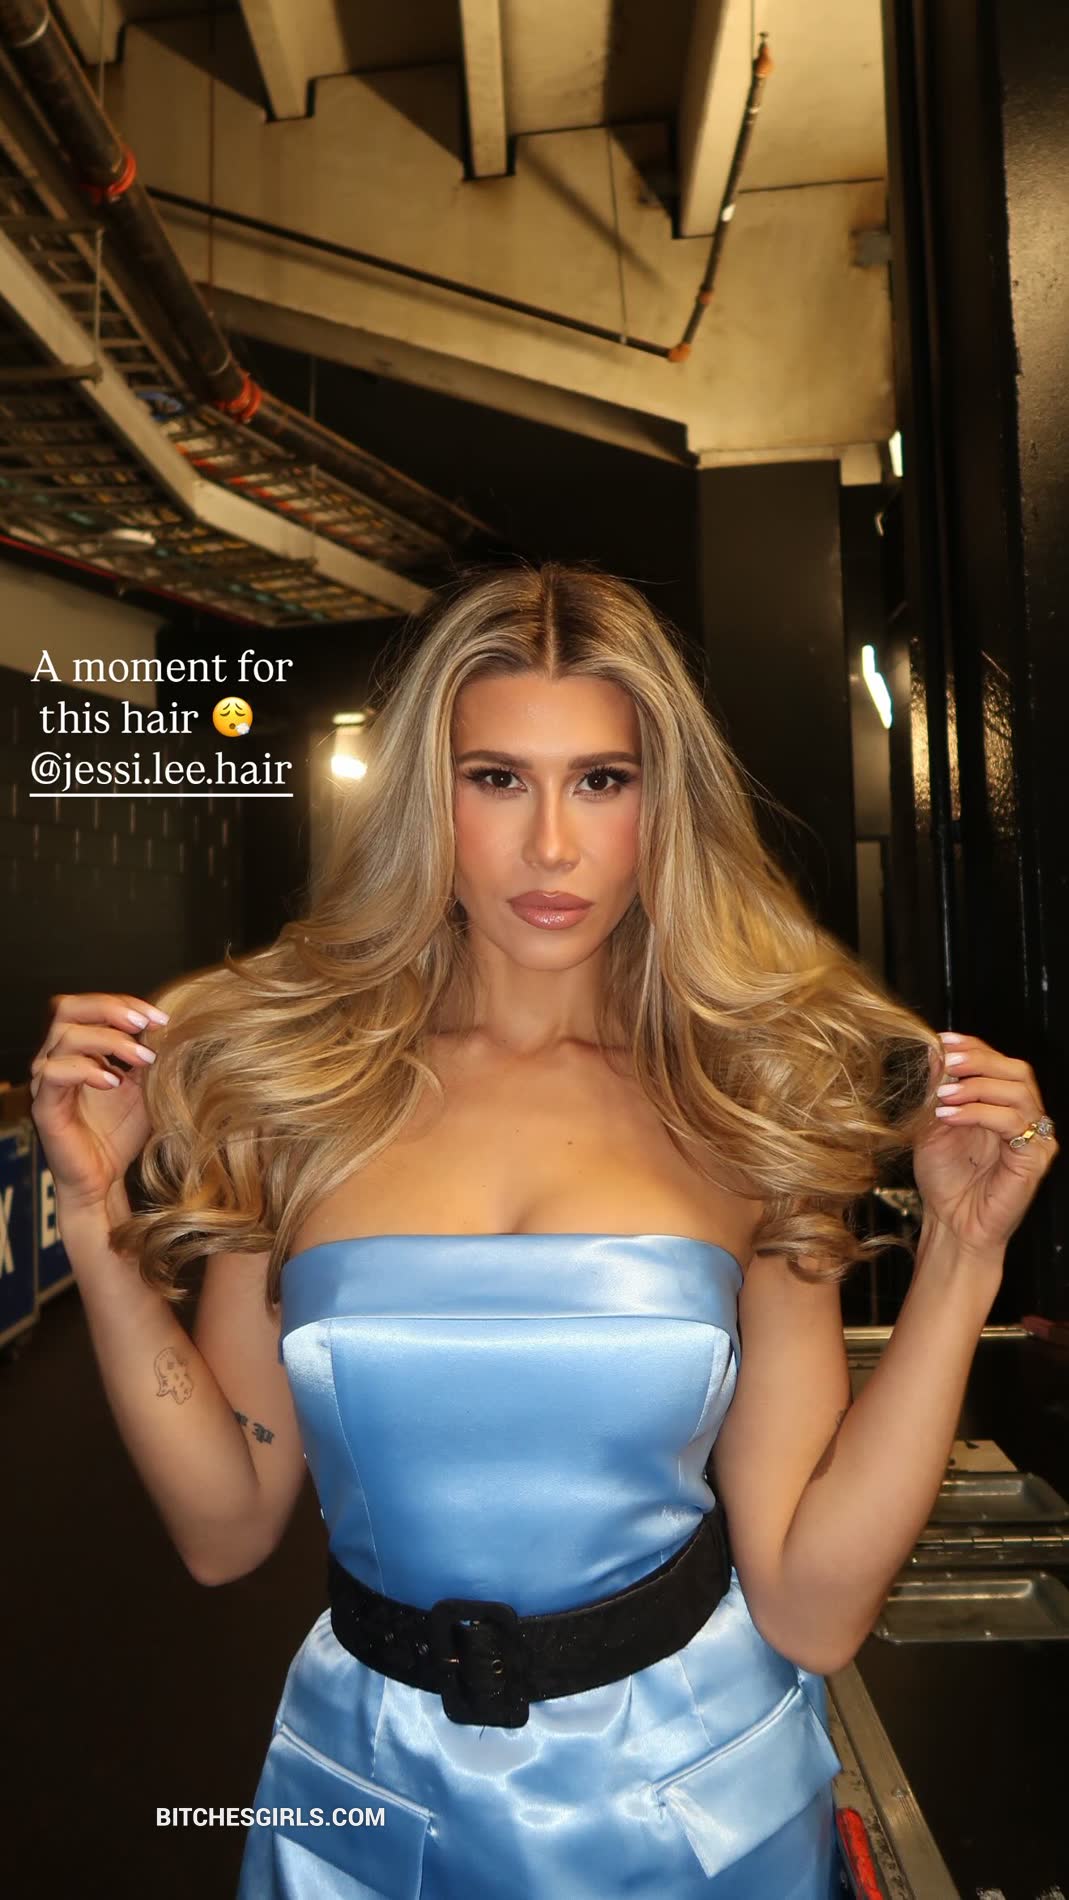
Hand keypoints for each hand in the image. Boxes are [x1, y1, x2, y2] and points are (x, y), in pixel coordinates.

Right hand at [29, 992, 169, 1217]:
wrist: (105, 1179)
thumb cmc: (121, 1131)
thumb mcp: (145, 1085)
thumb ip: (148, 1054)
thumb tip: (168, 1023)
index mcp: (79, 1047)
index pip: (91, 1005)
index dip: (125, 1003)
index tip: (161, 1017)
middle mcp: (57, 1057)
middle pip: (68, 1008)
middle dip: (110, 1009)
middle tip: (145, 1023)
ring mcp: (47, 1080)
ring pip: (65, 1037)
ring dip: (109, 1041)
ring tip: (143, 1059)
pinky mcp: (44, 1106)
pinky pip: (54, 1073)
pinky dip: (86, 1070)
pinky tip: (113, 1082)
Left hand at [913, 1032, 1057, 1259]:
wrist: (951, 1222)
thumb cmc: (944, 1179)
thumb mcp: (932, 1124)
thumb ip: (938, 1089)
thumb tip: (935, 1050)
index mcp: (1001, 1104)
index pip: (998, 1062)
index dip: (974, 1046)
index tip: (944, 1040)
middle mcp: (1024, 1116)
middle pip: (1016, 1070)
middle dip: (980, 1059)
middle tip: (948, 1060)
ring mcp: (1034, 1136)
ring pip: (1018, 1092)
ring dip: (977, 1087)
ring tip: (944, 1095)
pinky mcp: (1036, 1157)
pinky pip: (1014, 1123)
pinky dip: (980, 1113)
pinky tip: (951, 1116)